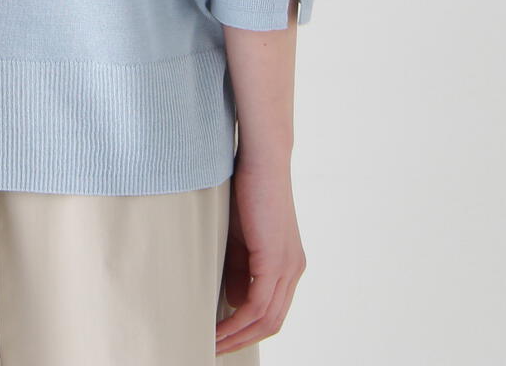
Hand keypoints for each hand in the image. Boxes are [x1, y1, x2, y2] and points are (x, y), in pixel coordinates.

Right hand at [215, 154, 305, 354]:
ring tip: (210, 344)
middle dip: (241, 340)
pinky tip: (217, 327)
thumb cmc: (248, 190)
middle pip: (272, 323)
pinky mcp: (276, 261)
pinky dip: (237, 322)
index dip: (247, 330)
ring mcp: (288, 267)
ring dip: (237, 336)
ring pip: (266, 320)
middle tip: (213, 349)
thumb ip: (241, 269)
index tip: (221, 337)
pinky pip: (258, 306)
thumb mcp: (241, 238)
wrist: (261, 159)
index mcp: (288, 265)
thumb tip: (234, 302)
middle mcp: (294, 270)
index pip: (272, 311)